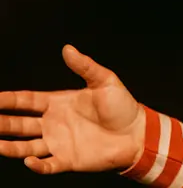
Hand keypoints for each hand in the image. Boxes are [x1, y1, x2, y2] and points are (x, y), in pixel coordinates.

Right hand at [0, 45, 144, 173]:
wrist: (138, 132)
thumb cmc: (122, 106)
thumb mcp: (105, 81)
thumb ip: (85, 66)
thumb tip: (67, 48)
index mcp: (59, 103)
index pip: (26, 101)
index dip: (8, 100)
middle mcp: (53, 123)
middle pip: (19, 124)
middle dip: (2, 123)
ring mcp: (59, 142)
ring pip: (26, 146)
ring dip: (9, 146)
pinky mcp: (68, 160)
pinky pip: (47, 165)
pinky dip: (36, 165)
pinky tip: (28, 160)